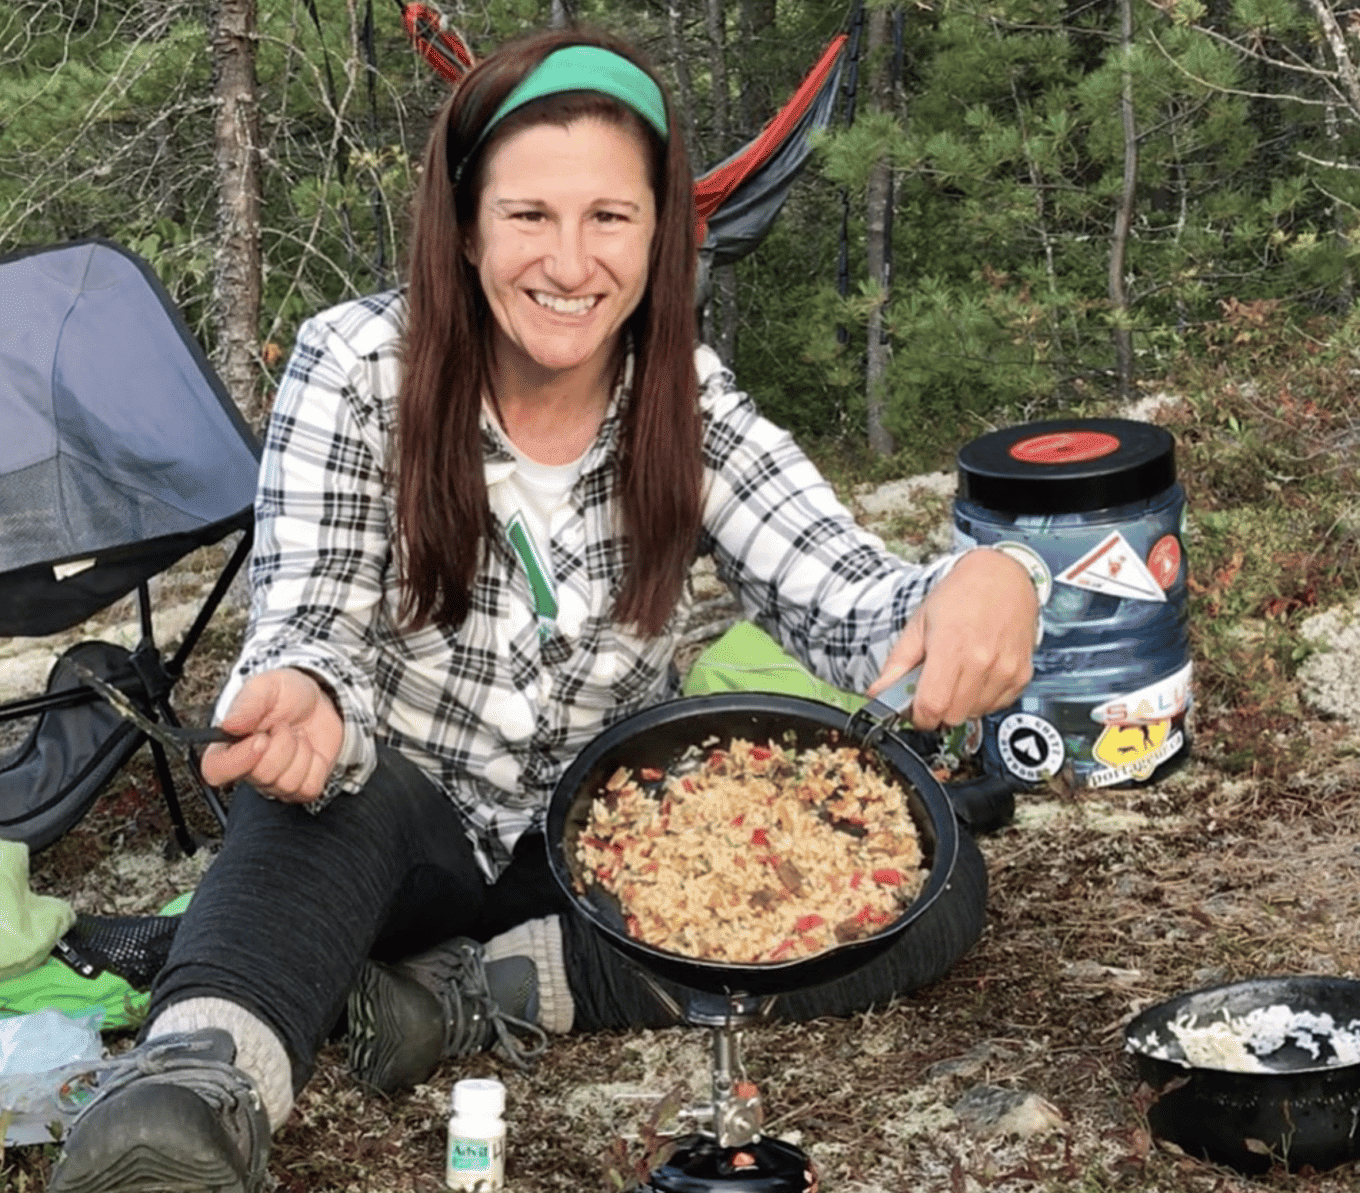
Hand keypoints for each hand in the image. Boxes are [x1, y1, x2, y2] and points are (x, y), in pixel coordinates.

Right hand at [200, 668, 343, 802]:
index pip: (216, 771)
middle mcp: (249, 769)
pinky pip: (309, 788)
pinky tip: (308, 749)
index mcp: (229, 745)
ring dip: (300, 752)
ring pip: (287, 783)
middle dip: (282, 745)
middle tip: (282, 726)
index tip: (260, 739)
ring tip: (295, 735)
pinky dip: (316, 765)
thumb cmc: (287, 694)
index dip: (236, 761)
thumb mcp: (267, 685)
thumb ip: (247, 702)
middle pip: (261, 776)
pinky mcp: (302, 788)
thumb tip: (229, 724)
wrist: (320, 700)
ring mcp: (276, 782)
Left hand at [866, 548, 1038, 729]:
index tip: (915, 710)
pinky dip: (982, 700)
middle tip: (934, 689)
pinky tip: (976, 676)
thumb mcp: (918, 624)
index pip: (932, 707)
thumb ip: (897, 664)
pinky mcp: (1022, 675)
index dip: (918, 716)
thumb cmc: (959, 596)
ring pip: (975, 715)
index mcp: (950, 647)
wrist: (1002, 577)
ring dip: (961, 705)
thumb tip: (877, 694)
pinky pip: (996, 706)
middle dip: (938, 711)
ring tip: (957, 675)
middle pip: (953, 716)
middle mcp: (982, 661)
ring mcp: (1005, 669)